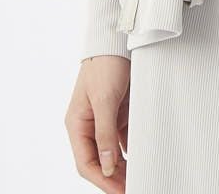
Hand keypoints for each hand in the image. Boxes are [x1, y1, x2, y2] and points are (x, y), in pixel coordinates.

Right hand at [65, 55, 130, 190]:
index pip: (86, 163)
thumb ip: (104, 133)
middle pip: (99, 161)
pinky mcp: (118, 113)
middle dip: (114, 177)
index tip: (120, 191)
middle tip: (133, 187)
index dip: (102, 179)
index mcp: (77, 124)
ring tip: (138, 178)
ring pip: (112, 153)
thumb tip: (106, 165)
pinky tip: (141, 159)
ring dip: (124, 167)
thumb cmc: (105, 64)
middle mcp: (88, 125)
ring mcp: (104, 120)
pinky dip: (131, 150)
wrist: (117, 39)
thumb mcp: (104, 99)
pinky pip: (123, 138)